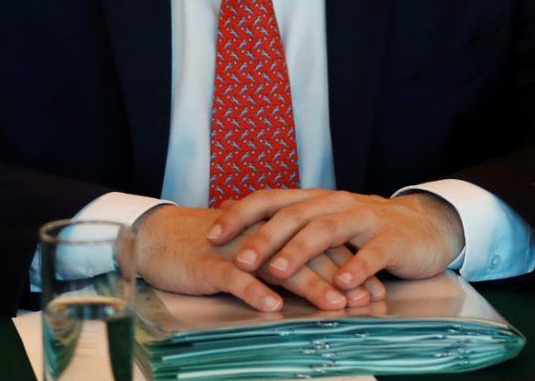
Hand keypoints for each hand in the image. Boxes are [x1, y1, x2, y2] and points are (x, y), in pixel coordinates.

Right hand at [134, 204, 383, 312]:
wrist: (160, 236)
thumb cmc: (207, 246)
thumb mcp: (251, 248)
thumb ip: (283, 257)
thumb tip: (321, 278)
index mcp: (273, 228)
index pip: (319, 244)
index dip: (348, 264)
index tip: (374, 288)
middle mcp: (261, 233)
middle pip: (309, 253)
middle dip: (341, 277)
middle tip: (368, 299)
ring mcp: (237, 247)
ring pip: (279, 265)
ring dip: (310, 285)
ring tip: (335, 304)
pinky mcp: (210, 262)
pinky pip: (235, 278)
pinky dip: (255, 291)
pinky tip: (273, 307)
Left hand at [206, 189, 463, 291]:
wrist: (423, 225)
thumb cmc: (364, 228)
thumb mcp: (323, 220)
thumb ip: (285, 221)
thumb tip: (230, 218)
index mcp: (314, 199)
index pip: (271, 199)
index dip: (240, 214)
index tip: (212, 235)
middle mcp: (335, 203)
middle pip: (294, 214)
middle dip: (264, 237)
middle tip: (240, 260)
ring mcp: (364, 218)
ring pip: (327, 229)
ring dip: (301, 251)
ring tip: (279, 272)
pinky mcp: (391, 238)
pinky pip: (372, 252)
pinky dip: (356, 267)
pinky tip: (342, 283)